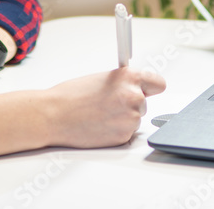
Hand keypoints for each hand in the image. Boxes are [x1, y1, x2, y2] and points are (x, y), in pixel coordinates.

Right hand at [44, 67, 165, 148]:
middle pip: (144, 103)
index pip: (158, 83)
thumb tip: (138, 88)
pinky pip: (127, 132)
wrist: (54, 115)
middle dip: (130, 104)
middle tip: (108, 103)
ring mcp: (130, 118)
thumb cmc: (72, 95)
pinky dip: (116, 130)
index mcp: (129, 77)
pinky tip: (100, 125)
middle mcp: (134, 96)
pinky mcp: (124, 136)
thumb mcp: (103, 78)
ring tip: (100, 114)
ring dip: (122, 118)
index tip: (146, 90)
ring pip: (135, 118)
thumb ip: (124, 82)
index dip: (150, 87)